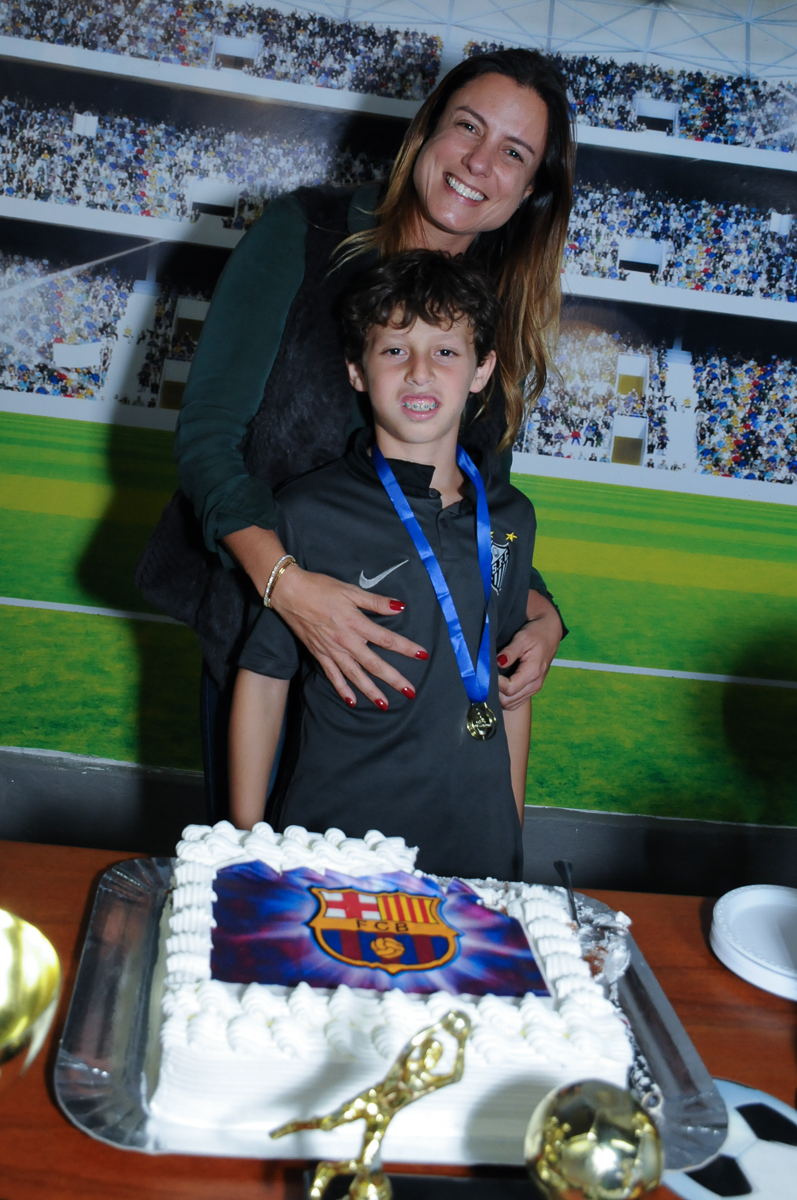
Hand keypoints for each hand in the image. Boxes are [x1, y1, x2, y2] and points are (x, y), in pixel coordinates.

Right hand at [222, 525, 426, 709]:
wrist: (289, 593)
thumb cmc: (321, 588)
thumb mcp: (350, 590)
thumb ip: (376, 602)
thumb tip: (400, 607)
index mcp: (355, 623)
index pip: (386, 639)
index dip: (406, 648)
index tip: (422, 655)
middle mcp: (345, 641)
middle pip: (374, 664)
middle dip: (393, 679)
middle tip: (410, 692)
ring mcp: (331, 650)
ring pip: (354, 675)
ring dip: (370, 690)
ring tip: (385, 704)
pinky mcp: (319, 654)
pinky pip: (332, 675)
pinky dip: (342, 690)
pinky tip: (352, 701)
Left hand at [497, 591, 562, 710]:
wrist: (549, 633)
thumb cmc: (536, 633)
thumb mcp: (522, 638)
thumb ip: (510, 652)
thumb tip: (498, 662)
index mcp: (533, 672)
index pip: (509, 689)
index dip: (496, 682)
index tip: (489, 671)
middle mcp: (534, 685)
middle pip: (508, 700)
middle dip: (495, 691)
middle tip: (487, 677)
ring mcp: (533, 689)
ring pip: (510, 704)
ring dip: (499, 696)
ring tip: (492, 681)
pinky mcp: (530, 689)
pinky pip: (515, 702)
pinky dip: (504, 697)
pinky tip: (498, 686)